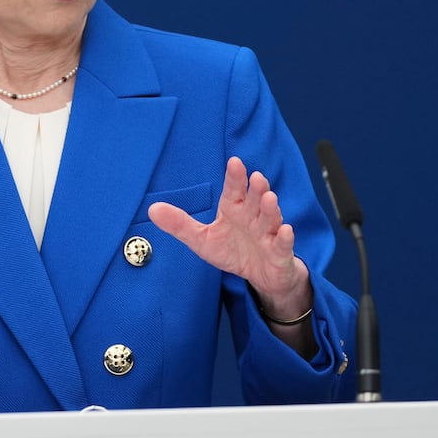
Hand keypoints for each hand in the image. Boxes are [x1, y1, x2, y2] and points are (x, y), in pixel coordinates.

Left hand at [148, 156, 310, 318]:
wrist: (260, 275)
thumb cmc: (233, 250)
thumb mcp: (202, 239)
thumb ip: (180, 224)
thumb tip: (152, 209)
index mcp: (235, 209)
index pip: (235, 190)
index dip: (235, 177)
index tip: (234, 162)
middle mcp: (253, 217)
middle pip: (254, 200)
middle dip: (256, 189)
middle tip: (256, 177)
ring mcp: (268, 234)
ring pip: (270, 218)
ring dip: (270, 208)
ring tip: (269, 197)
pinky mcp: (279, 253)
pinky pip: (283, 245)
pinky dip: (285, 238)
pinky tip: (285, 230)